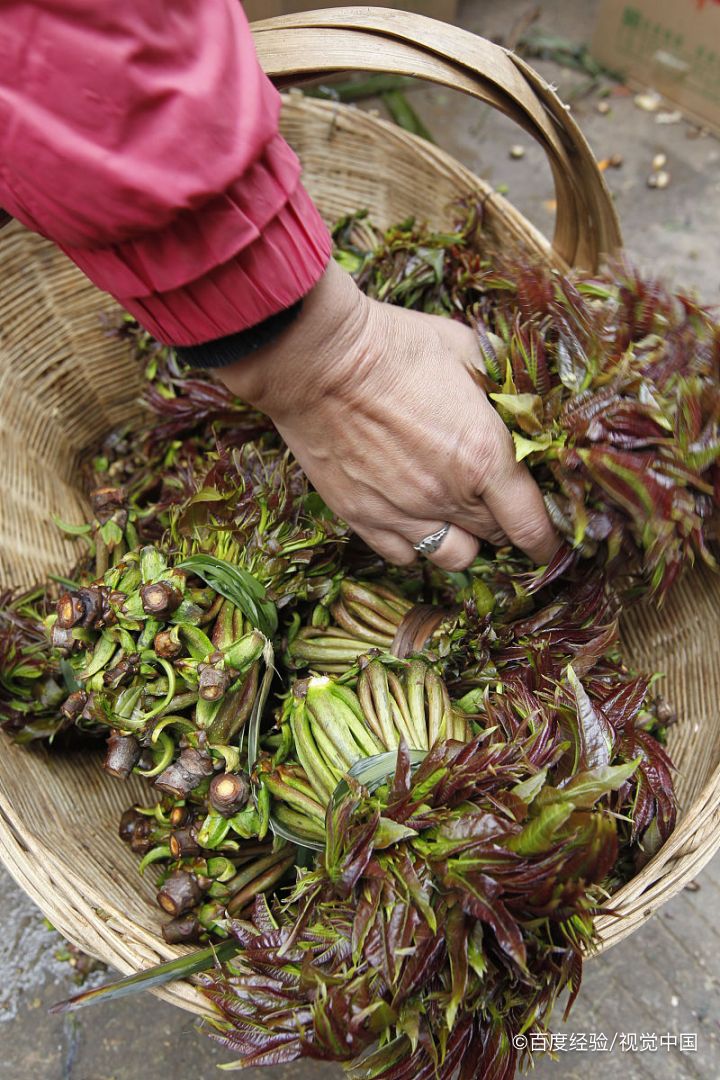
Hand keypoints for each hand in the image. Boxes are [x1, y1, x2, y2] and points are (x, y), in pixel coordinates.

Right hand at [218, 259, 557, 571]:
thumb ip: (503, 384)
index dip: (547, 542)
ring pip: (453, 558)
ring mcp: (403, 513)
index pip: (532, 525)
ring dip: (465, 543)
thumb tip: (530, 398)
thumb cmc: (395, 345)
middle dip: (505, 528)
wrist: (317, 359)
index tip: (551, 544)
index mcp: (484, 457)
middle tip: (501, 508)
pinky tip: (416, 522)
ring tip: (459, 519)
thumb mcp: (468, 349)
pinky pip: (402, 556)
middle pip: (494, 538)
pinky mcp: (362, 518)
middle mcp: (448, 496)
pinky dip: (416, 546)